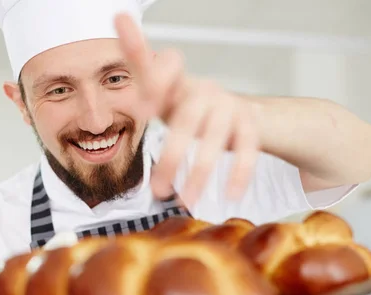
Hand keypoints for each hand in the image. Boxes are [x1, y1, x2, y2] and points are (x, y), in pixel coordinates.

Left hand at [114, 13, 260, 206]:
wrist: (242, 114)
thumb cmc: (191, 108)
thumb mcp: (165, 96)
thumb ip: (143, 77)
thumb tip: (121, 18)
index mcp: (177, 83)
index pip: (166, 66)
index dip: (156, 82)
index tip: (142, 106)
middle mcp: (204, 89)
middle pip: (187, 120)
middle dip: (172, 157)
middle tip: (156, 189)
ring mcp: (229, 106)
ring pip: (215, 140)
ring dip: (200, 174)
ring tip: (185, 200)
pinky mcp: (249, 126)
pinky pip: (248, 150)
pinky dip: (240, 174)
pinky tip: (229, 195)